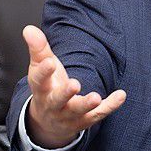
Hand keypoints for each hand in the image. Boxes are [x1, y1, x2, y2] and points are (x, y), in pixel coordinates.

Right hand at [23, 25, 125, 148]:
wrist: (49, 122)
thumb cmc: (47, 87)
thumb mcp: (40, 68)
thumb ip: (38, 48)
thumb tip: (29, 29)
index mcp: (41, 89)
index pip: (39, 81)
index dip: (44, 71)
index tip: (49, 62)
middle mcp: (53, 104)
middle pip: (57, 100)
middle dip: (65, 93)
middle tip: (75, 84)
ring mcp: (69, 115)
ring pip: (77, 111)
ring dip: (86, 104)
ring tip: (96, 97)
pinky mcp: (84, 120)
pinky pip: (98, 114)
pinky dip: (110, 106)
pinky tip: (121, 95)